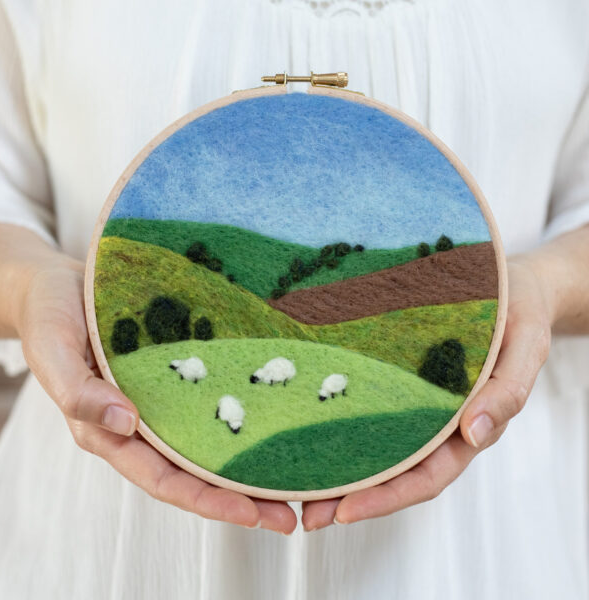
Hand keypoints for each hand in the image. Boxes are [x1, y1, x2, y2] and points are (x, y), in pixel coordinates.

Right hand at [17, 257, 296, 533]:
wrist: (60, 283)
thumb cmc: (50, 316)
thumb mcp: (54, 351)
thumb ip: (79, 392)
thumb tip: (125, 422)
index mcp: (110, 433)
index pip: (164, 479)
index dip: (207, 500)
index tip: (252, 512)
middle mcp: (142, 425)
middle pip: (196, 472)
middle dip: (242, 496)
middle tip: (292, 512)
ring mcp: (162, 401)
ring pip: (209, 443)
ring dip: (250, 462)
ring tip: (297, 475)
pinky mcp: (176, 375)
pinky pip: (210, 401)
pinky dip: (240, 416)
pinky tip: (273, 417)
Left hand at [302, 256, 552, 529]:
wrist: (510, 284)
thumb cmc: (520, 313)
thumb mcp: (524, 347)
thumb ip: (507, 391)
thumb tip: (475, 432)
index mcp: (467, 426)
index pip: (426, 477)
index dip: (386, 497)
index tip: (344, 512)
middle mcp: (435, 422)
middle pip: (391, 470)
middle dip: (348, 494)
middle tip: (303, 512)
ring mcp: (414, 400)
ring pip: (374, 443)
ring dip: (337, 465)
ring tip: (293, 482)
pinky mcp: (397, 374)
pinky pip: (369, 404)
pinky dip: (340, 420)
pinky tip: (309, 422)